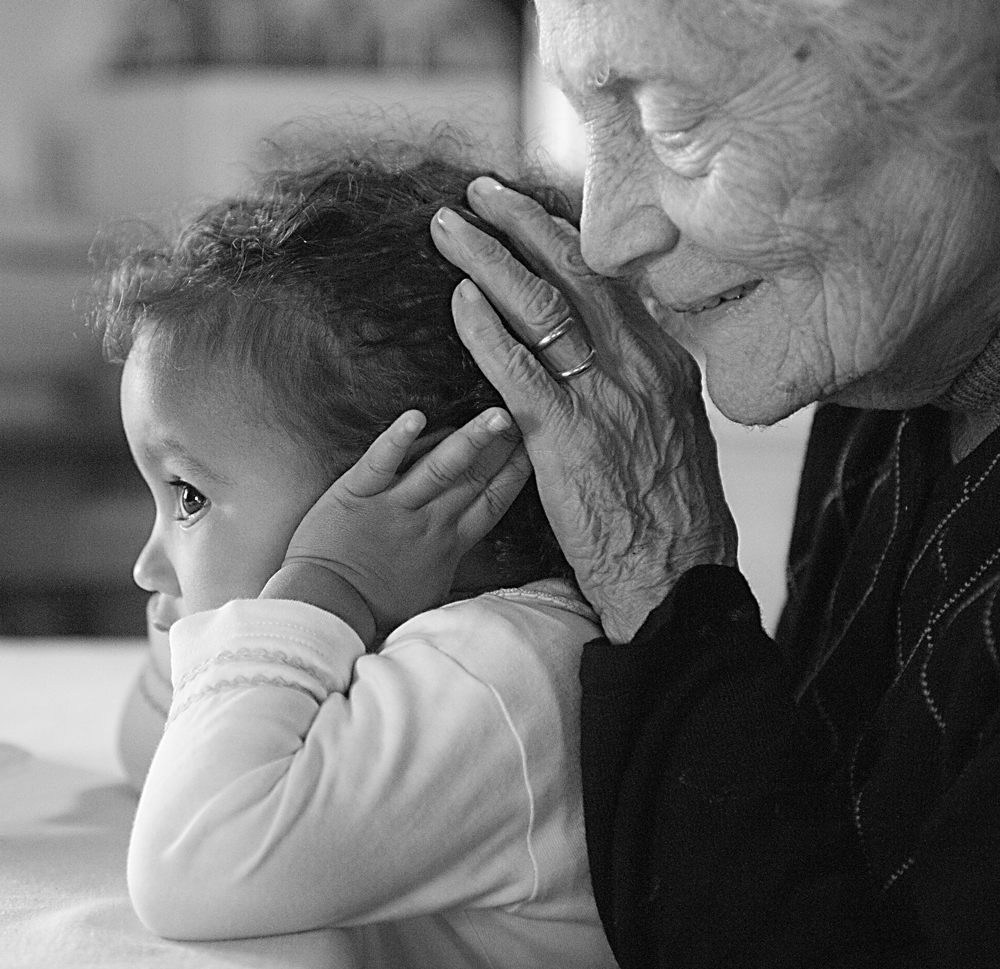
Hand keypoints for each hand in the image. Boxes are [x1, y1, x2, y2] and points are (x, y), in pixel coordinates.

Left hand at [265, 407, 529, 646]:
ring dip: (471, 439)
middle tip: (528, 416)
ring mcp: (394, 505)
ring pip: (440, 467)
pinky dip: (399, 439)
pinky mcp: (357, 493)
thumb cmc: (375, 609)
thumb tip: (473, 566)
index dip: (514, 476)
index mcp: (447, 544)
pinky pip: (381, 461)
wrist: (327, 611)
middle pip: (474, 479)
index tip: (534, 451)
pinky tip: (418, 416)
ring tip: (498, 415)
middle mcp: (428, 521)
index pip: (490, 504)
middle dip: (503, 447)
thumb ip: (451, 569)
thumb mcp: (428, 595)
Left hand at [431, 178, 736, 642]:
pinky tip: (459, 300)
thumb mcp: (676, 432)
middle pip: (575, 274)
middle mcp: (638, 365)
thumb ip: (647, 385)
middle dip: (522, 224)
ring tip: (450, 229)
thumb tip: (622, 354)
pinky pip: (517, 367)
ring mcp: (603, 396)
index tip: (533, 216)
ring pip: (541, 306)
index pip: (611, 283)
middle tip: (481, 193)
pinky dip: (484, 328)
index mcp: (664, 363)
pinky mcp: (565, 434)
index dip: (566, 242)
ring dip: (489, 259)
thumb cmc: (674, 512)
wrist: (676, 573)